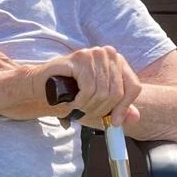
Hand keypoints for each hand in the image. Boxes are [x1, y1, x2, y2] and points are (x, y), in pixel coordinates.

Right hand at [3, 47, 141, 127]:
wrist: (41, 87)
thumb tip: (135, 118)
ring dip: (87, 106)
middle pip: (117, 92)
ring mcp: (94, 54)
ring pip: (103, 92)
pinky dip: (80, 101)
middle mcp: (108, 54)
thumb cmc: (69, 93)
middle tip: (86, 112)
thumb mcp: (98, 103)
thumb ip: (117, 109)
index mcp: (117, 62)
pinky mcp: (80, 58)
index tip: (115, 122)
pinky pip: (89, 89)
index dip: (125, 107)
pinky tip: (71, 101)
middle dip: (100, 109)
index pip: (133, 86)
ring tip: (76, 106)